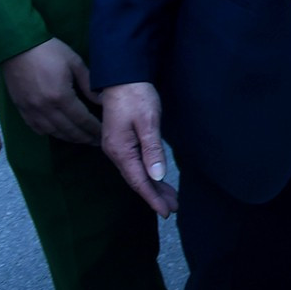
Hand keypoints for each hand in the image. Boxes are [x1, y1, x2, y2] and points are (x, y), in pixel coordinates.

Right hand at [0, 38, 100, 144]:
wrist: (17, 46)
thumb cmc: (49, 51)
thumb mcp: (75, 62)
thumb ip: (89, 84)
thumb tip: (102, 100)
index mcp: (61, 97)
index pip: (82, 120)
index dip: (94, 129)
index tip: (104, 134)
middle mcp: (45, 108)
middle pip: (68, 130)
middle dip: (84, 137)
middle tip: (96, 142)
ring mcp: (30, 110)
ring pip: (52, 132)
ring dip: (68, 138)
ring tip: (81, 139)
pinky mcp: (20, 109)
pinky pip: (36, 128)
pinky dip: (49, 133)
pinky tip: (58, 133)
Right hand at [100, 82, 177, 215]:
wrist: (122, 77)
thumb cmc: (136, 97)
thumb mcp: (148, 121)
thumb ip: (152, 149)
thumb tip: (156, 176)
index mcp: (120, 150)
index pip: (138, 181)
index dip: (152, 197)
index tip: (165, 212)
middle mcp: (116, 152)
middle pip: (137, 180)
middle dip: (155, 195)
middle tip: (174, 208)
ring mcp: (118, 147)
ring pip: (137, 173)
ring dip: (153, 186)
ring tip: (170, 199)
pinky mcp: (123, 141)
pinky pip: (136, 164)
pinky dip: (148, 174)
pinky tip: (156, 179)